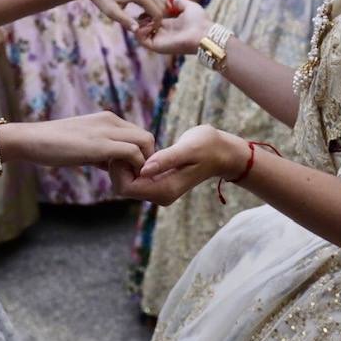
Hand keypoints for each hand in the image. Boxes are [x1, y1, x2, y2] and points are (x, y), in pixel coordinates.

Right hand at [5, 111, 153, 173]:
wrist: (30, 139)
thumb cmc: (52, 145)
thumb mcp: (83, 145)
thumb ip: (101, 152)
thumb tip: (114, 165)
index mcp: (106, 119)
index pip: (138, 134)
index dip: (140, 154)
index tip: (132, 172)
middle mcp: (110, 120)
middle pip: (146, 137)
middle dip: (147, 160)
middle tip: (134, 179)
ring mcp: (106, 131)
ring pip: (145, 141)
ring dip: (143, 164)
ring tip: (129, 181)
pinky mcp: (100, 145)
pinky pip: (132, 153)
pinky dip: (134, 168)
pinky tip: (121, 181)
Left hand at [79, 0, 165, 31]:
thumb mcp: (112, 13)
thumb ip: (125, 21)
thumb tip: (137, 30)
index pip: (157, 13)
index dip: (156, 24)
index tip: (148, 31)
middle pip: (161, 6)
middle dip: (158, 18)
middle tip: (147, 27)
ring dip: (159, 10)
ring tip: (148, 20)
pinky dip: (159, 0)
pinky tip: (154, 9)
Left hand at [115, 125, 247, 204]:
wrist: (221, 152)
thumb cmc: (207, 147)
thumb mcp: (187, 149)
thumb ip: (166, 159)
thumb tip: (144, 169)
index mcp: (165, 190)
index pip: (126, 187)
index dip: (121, 168)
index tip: (128, 148)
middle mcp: (160, 195)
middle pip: (123, 187)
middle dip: (119, 166)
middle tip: (128, 144)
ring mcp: (158, 191)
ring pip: (126, 182)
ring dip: (124, 164)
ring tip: (135, 145)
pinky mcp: (158, 183)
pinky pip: (134, 177)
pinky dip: (131, 164)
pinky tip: (139, 149)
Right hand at [134, 0, 210, 55]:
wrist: (203, 33)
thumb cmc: (200, 22)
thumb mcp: (189, 7)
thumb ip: (181, 2)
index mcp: (169, 25)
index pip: (152, 20)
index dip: (146, 13)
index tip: (145, 6)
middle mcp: (163, 33)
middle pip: (144, 27)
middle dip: (139, 19)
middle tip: (140, 12)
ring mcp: (159, 40)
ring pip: (140, 35)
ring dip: (138, 25)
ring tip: (143, 18)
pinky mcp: (158, 46)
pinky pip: (142, 41)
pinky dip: (140, 32)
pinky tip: (146, 23)